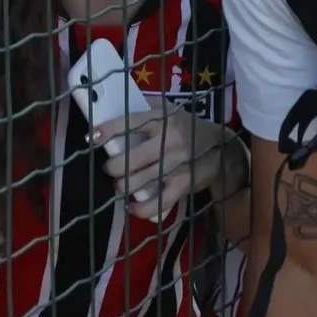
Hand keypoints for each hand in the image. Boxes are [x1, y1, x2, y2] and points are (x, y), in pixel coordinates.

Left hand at [94, 96, 225, 220]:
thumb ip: (148, 108)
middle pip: (129, 159)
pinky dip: (140, 208)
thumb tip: (115, 107)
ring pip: (138, 182)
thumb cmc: (190, 128)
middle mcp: (168, 140)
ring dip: (122, 186)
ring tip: (121, 184)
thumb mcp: (172, 110)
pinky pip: (156, 203)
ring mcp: (175, 164)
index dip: (109, 130)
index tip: (92, 137)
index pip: (131, 122)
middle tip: (110, 168)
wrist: (224, 150)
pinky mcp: (182, 185)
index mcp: (163, 118)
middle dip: (112, 167)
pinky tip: (133, 206)